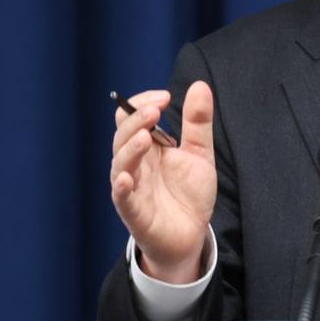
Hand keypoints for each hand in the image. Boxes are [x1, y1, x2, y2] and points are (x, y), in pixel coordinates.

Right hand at [110, 81, 217, 282]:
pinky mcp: (134, 212)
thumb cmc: (188, 194)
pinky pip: (122, 198)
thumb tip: (199, 85)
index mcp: (147, 147)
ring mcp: (132, 187)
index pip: (131, 118)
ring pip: (120, 163)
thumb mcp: (199, 153)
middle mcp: (135, 164)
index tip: (165, 96)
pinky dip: (122, 187)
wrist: (191, 235)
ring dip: (130, 148)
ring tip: (145, 136)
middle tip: (156, 110)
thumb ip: (197, 122)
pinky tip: (127, 178)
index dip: (142, 104)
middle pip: (123, 136)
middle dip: (137, 120)